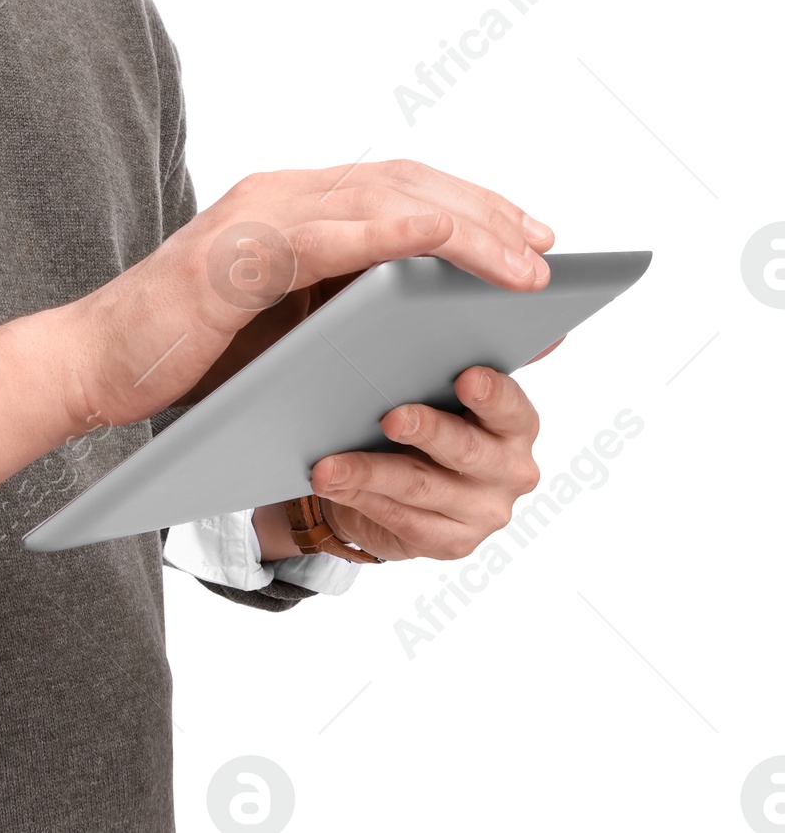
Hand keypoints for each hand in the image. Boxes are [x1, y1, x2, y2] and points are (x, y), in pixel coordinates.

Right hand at [70, 158, 553, 428]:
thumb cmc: (184, 354)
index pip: (395, 186)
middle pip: (402, 181)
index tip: (533, 235)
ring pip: (380, 199)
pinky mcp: (232, 256)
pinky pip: (327, 234)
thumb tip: (437, 323)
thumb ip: (343, 308)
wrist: (88, 365)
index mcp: (287, 206)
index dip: (470, 204)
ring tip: (526, 266)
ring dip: (465, 227)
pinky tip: (444, 237)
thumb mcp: (282, 327)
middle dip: (486, 211)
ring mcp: (252, 218)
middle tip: (547, 248)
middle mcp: (275, 194)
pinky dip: (392, 229)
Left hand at [303, 364, 542, 561]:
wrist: (394, 480)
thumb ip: (445, 349)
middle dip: (427, 432)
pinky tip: (332, 484)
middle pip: (467, 450)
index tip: (466, 378)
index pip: (511, 406)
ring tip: (328, 465)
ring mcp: (483, 511)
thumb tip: (454, 302)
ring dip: (369, 472)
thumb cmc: (416, 410)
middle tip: (390, 418)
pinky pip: (402, 520)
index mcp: (515, 422)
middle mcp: (510, 469)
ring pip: (421, 488)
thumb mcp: (431, 381)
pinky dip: (362, 499)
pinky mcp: (452, 542)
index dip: (491, 394)